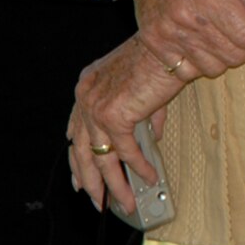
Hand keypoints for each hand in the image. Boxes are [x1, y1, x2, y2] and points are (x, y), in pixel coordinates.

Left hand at [65, 36, 183, 214]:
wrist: (169, 42)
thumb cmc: (160, 55)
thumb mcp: (142, 83)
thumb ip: (141, 111)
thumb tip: (150, 136)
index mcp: (87, 86)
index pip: (75, 131)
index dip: (78, 159)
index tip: (80, 179)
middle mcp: (85, 97)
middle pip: (82, 151)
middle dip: (91, 181)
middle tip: (98, 201)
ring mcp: (95, 108)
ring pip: (102, 159)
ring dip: (115, 184)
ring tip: (126, 202)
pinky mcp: (114, 116)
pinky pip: (126, 152)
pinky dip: (139, 167)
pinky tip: (150, 177)